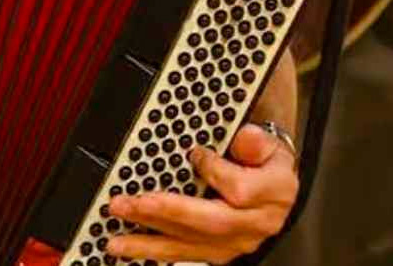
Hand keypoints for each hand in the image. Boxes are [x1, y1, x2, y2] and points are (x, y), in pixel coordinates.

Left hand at [105, 123, 297, 263]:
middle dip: (164, 213)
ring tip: (116, 239)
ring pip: (190, 246)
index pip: (239, 189)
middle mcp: (255, 224)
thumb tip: (247, 138)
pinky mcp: (219, 252)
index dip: (213, 170)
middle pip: (208, 223)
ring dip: (149, 242)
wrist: (275, 188)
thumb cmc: (266, 164)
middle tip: (128, 204)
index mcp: (274, 193)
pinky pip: (183, 255)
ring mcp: (236, 243)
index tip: (193, 153)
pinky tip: (129, 249)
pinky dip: (153, 252)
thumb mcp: (269, 144)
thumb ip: (256, 141)